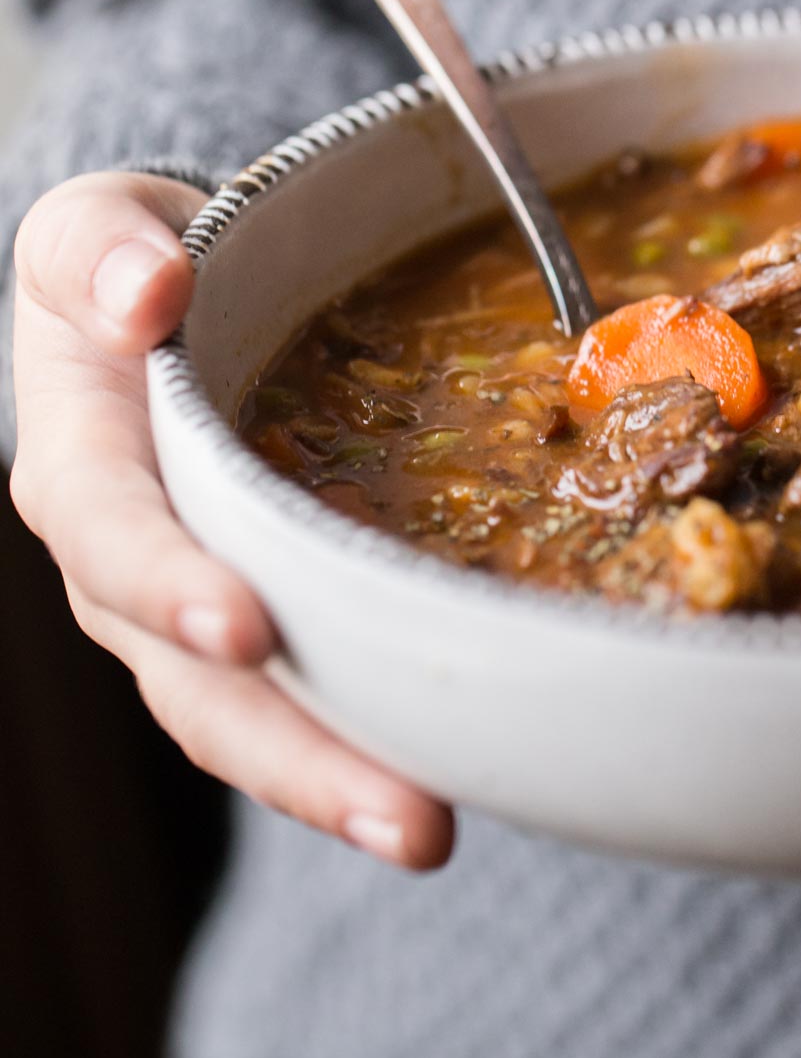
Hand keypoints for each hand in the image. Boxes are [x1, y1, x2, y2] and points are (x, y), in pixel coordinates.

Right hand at [10, 172, 453, 868]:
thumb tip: (148, 296)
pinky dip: (373, 745)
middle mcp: (131, 571)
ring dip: (341, 786)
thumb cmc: (148, 263)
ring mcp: (198, 618)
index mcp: (84, 465)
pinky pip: (312, 702)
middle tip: (409, 819)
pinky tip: (459, 778)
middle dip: (295, 756)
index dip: (166, 584)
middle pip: (196, 685)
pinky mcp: (273, 633)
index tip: (245, 628)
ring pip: (254, 725)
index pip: (109, 536)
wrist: (186, 309)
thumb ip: (100, 249)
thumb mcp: (101, 225)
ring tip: (434, 832)